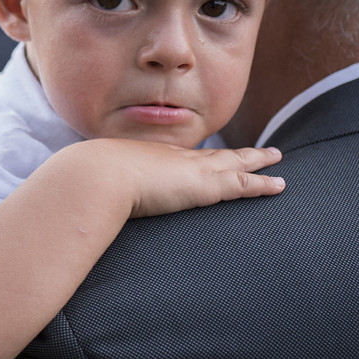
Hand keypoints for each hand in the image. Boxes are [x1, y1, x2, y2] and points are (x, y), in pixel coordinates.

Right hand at [79, 139, 284, 218]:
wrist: (97, 176)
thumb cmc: (89, 183)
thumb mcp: (94, 187)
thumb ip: (95, 196)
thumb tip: (79, 209)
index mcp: (151, 158)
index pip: (183, 157)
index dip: (200, 157)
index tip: (211, 156)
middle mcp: (174, 158)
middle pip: (214, 153)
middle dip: (237, 152)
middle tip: (260, 149)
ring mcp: (191, 169)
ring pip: (235, 162)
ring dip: (257, 161)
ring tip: (277, 158)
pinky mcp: (204, 186)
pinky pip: (242, 184)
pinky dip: (261, 184)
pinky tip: (279, 187)